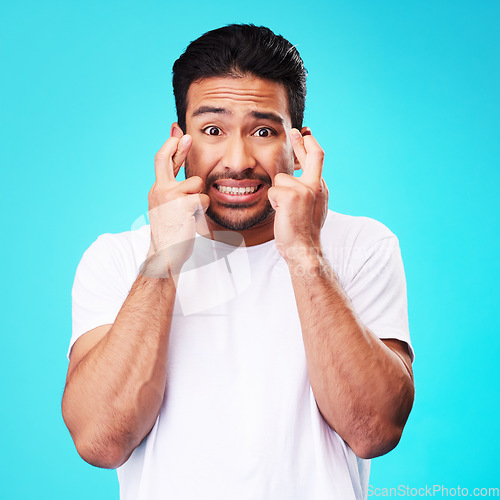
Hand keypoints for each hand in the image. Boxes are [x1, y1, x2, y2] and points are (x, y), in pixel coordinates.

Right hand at [145, 127, 209, 276]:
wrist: (165, 254)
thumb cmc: (171, 233)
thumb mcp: (169, 208)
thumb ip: (175, 190)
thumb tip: (185, 179)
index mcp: (157, 190)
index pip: (162, 161)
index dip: (171, 145)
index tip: (178, 131)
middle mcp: (159, 190)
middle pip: (165, 158)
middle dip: (178, 145)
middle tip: (188, 136)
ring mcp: (169, 197)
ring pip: (196, 183)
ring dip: (200, 197)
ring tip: (191, 213)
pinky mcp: (181, 205)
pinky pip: (203, 199)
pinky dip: (203, 210)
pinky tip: (194, 219)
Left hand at [267, 128, 328, 261]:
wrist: (303, 248)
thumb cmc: (303, 230)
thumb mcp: (311, 206)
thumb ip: (308, 189)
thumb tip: (302, 175)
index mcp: (321, 187)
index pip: (318, 159)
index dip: (310, 145)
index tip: (304, 134)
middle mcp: (316, 185)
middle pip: (312, 155)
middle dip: (301, 141)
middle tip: (292, 131)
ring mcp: (305, 189)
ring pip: (281, 178)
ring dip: (278, 192)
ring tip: (284, 210)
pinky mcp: (291, 195)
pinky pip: (273, 190)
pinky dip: (273, 202)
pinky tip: (281, 213)